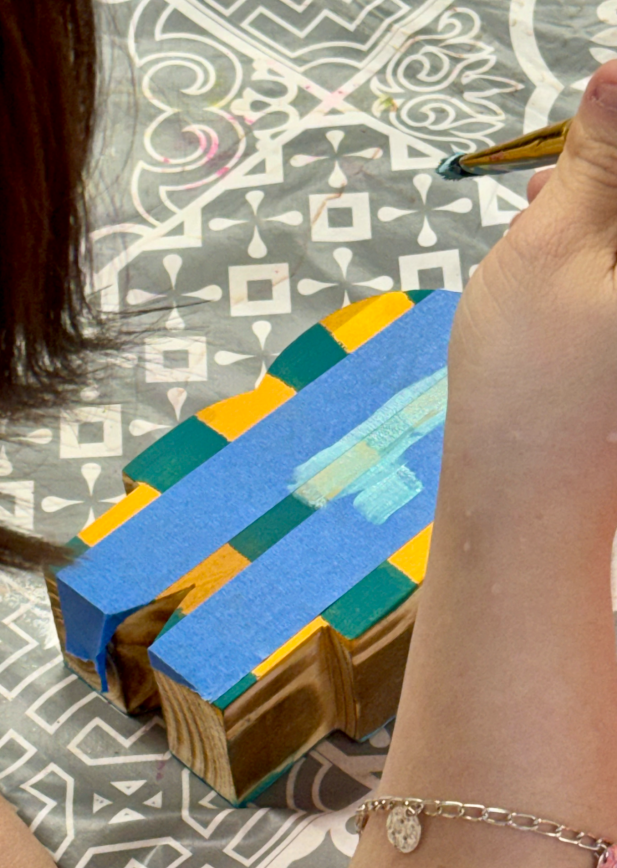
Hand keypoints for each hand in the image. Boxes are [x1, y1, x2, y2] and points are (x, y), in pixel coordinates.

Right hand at [446, 61, 616, 495]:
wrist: (523, 494)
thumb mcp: (551, 246)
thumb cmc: (530, 379)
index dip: (614, 129)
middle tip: (565, 152)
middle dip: (605, 167)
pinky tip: (557, 234)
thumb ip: (598, 155)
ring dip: (598, 201)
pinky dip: (599, 241)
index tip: (590, 109)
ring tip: (545, 197)